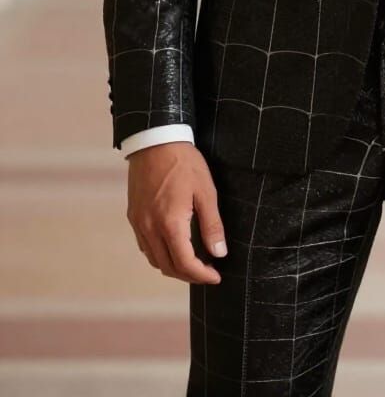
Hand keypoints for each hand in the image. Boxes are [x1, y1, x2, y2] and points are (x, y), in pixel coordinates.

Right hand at [126, 141, 227, 283]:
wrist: (155, 140)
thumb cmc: (183, 162)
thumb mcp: (206, 191)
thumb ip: (212, 225)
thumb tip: (219, 253)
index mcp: (169, 224)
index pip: (185, 264)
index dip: (202, 275)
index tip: (216, 276)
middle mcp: (149, 228)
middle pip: (168, 267)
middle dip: (189, 275)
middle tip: (207, 271)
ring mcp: (138, 222)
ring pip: (154, 259)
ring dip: (173, 266)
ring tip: (193, 262)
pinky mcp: (133, 215)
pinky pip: (145, 246)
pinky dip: (159, 254)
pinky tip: (173, 246)